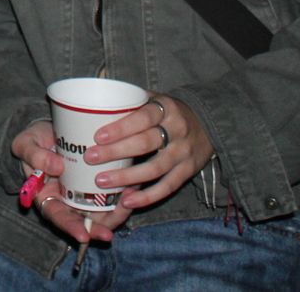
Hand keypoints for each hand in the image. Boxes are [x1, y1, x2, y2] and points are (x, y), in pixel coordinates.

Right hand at [12, 121, 127, 243]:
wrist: (50, 127)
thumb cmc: (34, 140)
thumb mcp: (26, 144)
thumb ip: (35, 156)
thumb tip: (57, 168)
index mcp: (46, 197)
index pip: (58, 217)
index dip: (70, 228)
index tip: (83, 235)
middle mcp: (67, 200)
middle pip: (84, 222)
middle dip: (97, 230)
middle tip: (108, 234)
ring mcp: (85, 193)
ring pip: (103, 213)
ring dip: (116, 213)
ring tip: (127, 201)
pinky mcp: (100, 183)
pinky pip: (113, 194)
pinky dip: (124, 193)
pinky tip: (133, 185)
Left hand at [88, 93, 214, 210]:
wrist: (208, 124)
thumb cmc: (168, 112)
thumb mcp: (154, 99)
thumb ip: (130, 102)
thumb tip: (91, 107)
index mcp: (166, 108)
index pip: (143, 117)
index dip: (121, 127)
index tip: (98, 136)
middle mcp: (177, 130)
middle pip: (146, 143)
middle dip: (116, 151)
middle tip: (90, 158)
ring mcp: (184, 153)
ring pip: (155, 168)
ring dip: (127, 177)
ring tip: (101, 180)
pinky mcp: (188, 171)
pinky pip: (167, 186)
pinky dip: (147, 196)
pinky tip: (127, 201)